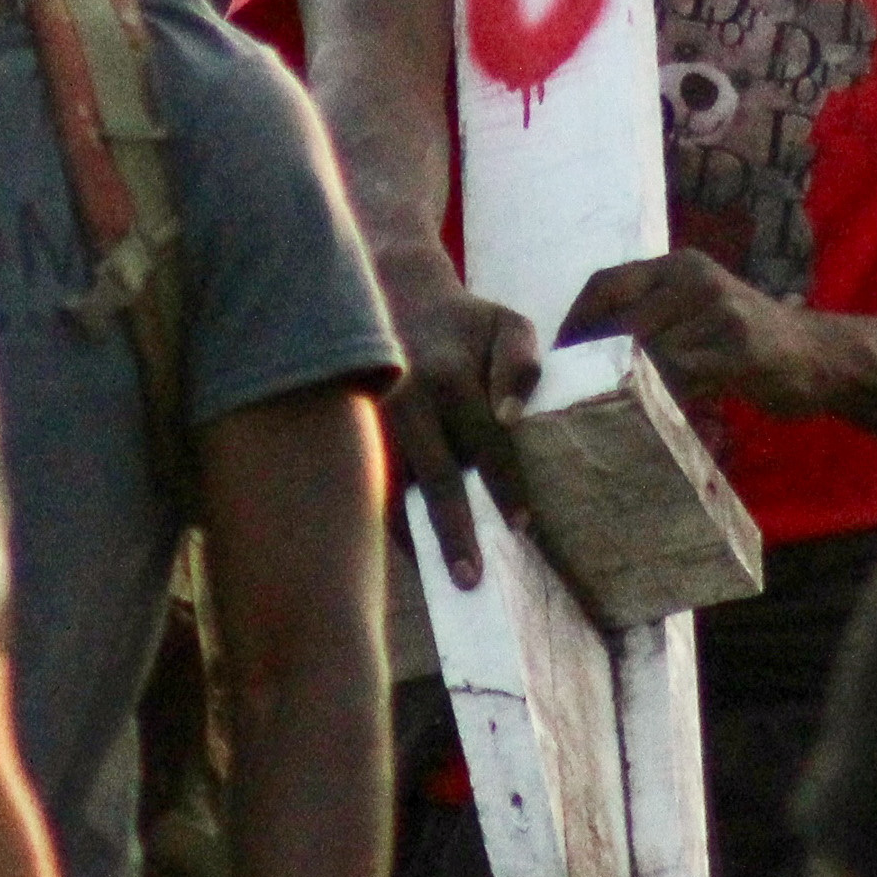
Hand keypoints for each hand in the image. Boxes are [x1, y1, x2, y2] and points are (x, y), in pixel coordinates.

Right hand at [377, 254, 540, 589]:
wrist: (396, 296)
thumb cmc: (466, 325)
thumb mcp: (507, 324)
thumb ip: (521, 364)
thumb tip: (511, 419)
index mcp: (449, 374)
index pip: (485, 440)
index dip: (505, 485)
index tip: (522, 526)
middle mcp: (406, 398)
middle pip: (433, 475)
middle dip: (453, 530)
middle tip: (470, 578)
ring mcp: (373, 418)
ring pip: (393, 488)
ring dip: (415, 534)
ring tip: (437, 581)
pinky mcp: (355, 432)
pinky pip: (372, 486)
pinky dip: (390, 520)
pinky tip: (411, 552)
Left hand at [559, 248, 825, 417]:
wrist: (821, 356)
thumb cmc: (747, 340)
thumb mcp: (697, 312)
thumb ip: (651, 319)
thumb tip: (582, 353)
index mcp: (679, 266)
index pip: (606, 283)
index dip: (575, 321)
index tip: (556, 359)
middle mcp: (696, 278)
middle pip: (622, 321)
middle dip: (595, 361)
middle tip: (573, 396)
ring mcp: (720, 311)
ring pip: (650, 353)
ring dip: (631, 385)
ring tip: (622, 407)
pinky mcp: (741, 349)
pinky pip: (683, 376)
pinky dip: (665, 397)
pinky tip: (664, 410)